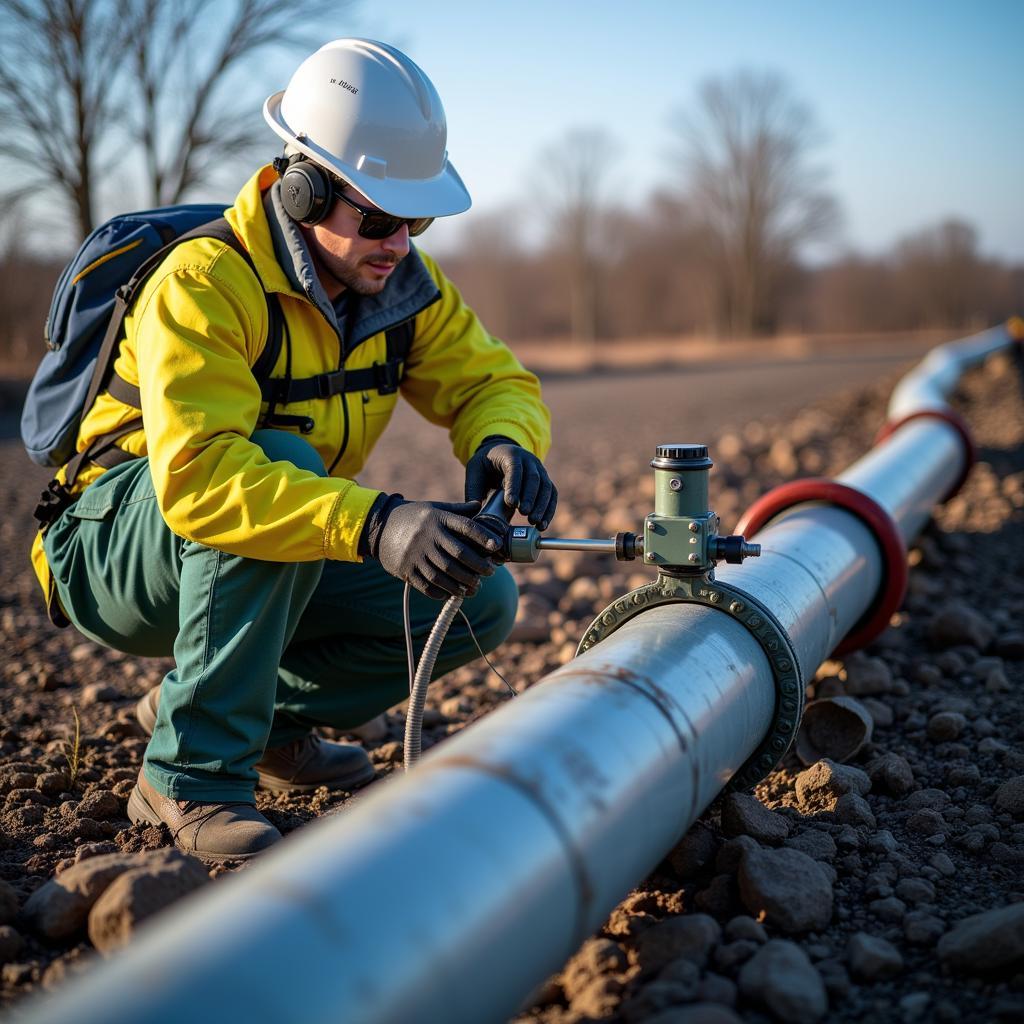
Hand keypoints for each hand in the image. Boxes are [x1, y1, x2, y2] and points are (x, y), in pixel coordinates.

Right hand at [365, 497, 499, 600]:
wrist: (378, 526)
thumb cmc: (413, 517)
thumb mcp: (433, 508)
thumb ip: (457, 510)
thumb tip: (480, 506)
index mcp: (437, 518)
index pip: (466, 527)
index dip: (484, 537)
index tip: (497, 547)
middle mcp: (428, 536)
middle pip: (459, 555)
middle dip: (478, 566)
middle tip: (489, 573)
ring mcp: (416, 554)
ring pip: (445, 574)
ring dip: (462, 584)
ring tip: (474, 588)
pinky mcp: (406, 569)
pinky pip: (427, 585)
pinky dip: (442, 592)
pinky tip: (452, 594)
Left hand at [465, 438, 557, 529]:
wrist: (500, 454)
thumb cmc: (485, 465)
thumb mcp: (474, 472)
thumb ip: (473, 491)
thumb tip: (474, 513)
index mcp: (510, 455)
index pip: (514, 469)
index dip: (514, 486)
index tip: (511, 504)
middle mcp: (528, 460)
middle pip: (533, 478)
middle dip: (530, 498)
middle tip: (524, 514)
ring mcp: (539, 470)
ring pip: (546, 487)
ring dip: (542, 506)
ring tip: (535, 523)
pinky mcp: (545, 481)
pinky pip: (551, 495)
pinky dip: (549, 510)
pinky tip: (543, 524)